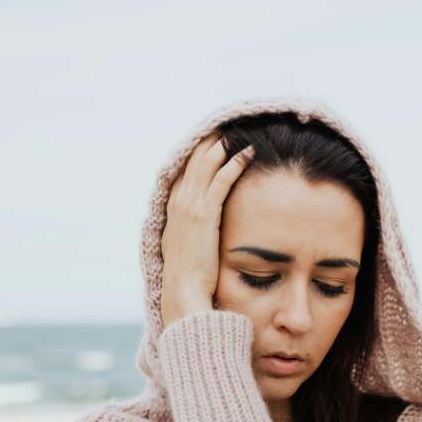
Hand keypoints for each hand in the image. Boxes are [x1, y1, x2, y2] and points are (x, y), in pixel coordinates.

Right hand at [160, 132, 254, 327]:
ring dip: (223, 147)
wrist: (184, 294)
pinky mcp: (205, 214)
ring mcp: (189, 207)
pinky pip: (221, 181)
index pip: (185, 173)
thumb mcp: (188, 252)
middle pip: (194, 162)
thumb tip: (206, 237)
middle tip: (228, 128)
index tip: (213, 141)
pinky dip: (234, 163)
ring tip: (240, 134)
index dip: (198, 155)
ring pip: (207, 165)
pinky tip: (247, 153)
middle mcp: (178, 204)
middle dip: (211, 143)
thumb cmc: (189, 281)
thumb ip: (195, 237)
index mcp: (173, 211)